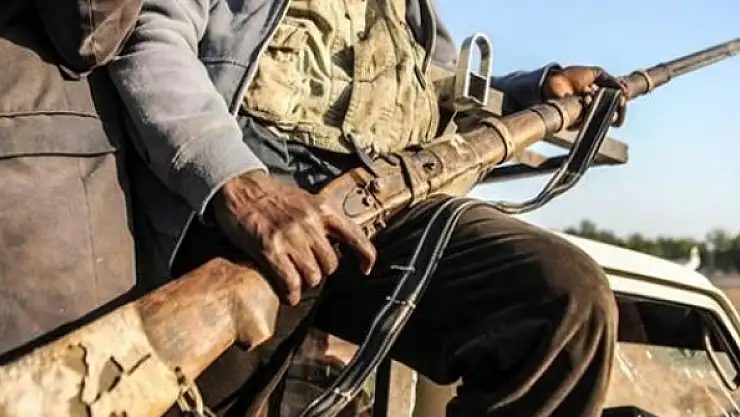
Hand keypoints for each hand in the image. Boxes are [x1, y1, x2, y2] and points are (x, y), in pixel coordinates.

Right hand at [212, 171, 376, 305]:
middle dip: (321, 271)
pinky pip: (290, 281)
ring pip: (313, 276)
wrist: (239, 187)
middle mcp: (310, 223)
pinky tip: (288, 294)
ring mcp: (290, 236)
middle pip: (331, 264)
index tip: (364, 269)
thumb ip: (321, 220)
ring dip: (305, 283)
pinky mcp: (270, 248)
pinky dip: (291, 294)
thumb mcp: (304, 200)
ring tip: (295, 280)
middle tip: (308, 270)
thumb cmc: (270, 196)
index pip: (355, 236)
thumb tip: (336, 243)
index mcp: (322, 209)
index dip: (365, 256)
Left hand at [543, 66, 627, 126]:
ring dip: (598, 102)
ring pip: (600, 118)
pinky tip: (584, 96)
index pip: (617, 112)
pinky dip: (588, 105)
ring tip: (589, 90)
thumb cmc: (573, 76)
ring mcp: (584, 119)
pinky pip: (586, 118)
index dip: (622, 108)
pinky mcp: (573, 121)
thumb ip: (611, 81)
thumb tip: (624, 91)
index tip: (623, 98)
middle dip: (615, 106)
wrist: (556, 78)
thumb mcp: (596, 74)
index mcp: (601, 102)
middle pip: (613, 120)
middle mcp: (594, 112)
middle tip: (613, 98)